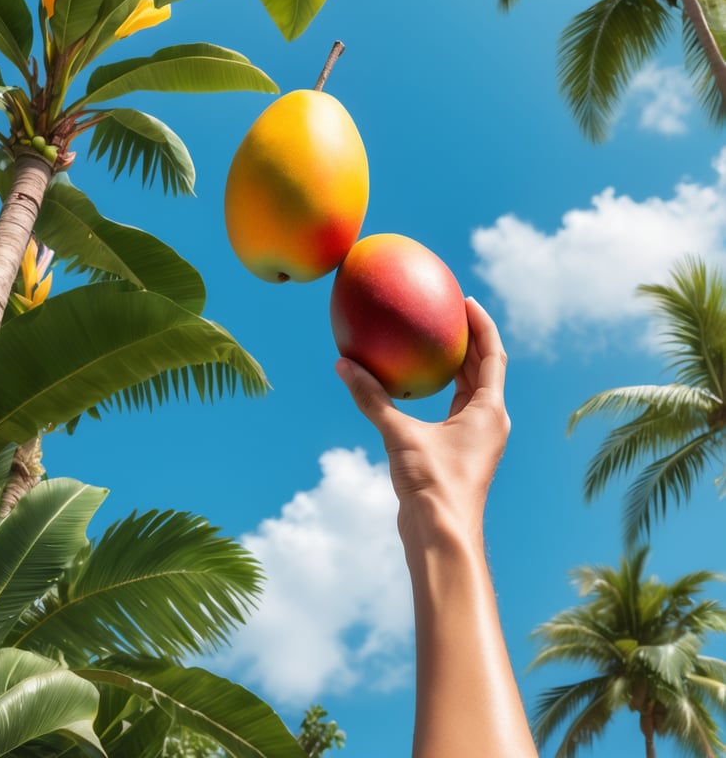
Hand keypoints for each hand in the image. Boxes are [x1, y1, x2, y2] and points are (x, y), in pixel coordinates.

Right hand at [335, 297, 509, 543]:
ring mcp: (476, 438)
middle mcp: (488, 421)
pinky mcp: (459, 452)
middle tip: (449, 311)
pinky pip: (454, 409)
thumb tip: (343, 365)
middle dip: (470, 340)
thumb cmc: (432, 484)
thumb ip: (372, 398)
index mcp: (488, 411)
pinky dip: (441, 390)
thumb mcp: (399, 435)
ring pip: (470, 390)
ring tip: (435, 339)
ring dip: (457, 365)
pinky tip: (414, 384)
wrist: (441, 535)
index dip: (483, 325)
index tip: (467, 300)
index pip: (493, 355)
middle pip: (485, 369)